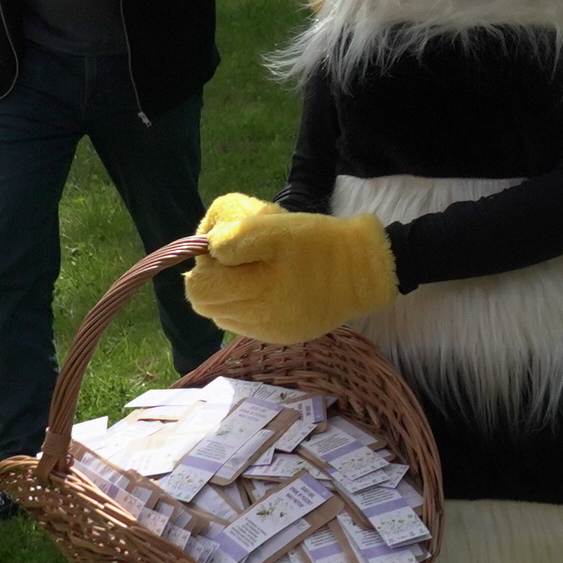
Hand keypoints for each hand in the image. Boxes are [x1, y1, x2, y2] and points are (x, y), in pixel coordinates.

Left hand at [185, 202, 396, 345]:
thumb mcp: (275, 226)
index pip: (198, 288)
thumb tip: (207, 251)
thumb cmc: (318, 243)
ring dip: (227, 296)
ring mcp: (269, 331)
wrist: (364, 271)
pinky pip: (245, 325)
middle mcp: (257, 319)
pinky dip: (245, 307)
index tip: (224, 250)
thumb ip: (234, 239)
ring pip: (223, 316)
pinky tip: (266, 290)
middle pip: (206, 305)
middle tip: (236, 261)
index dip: (204, 266)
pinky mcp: (281, 336)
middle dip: (211, 281)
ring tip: (252, 275)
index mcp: (254, 289)